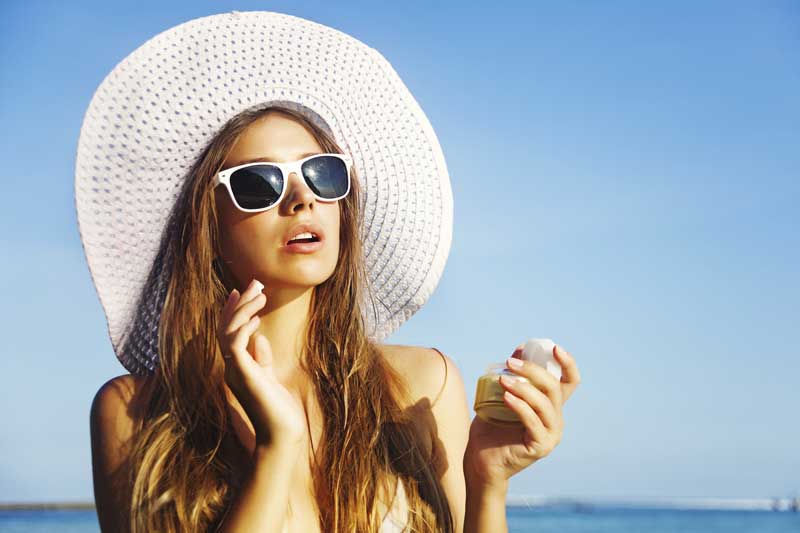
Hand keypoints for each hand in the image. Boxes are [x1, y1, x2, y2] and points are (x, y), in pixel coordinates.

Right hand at [217, 278, 305, 451]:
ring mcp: (234, 372)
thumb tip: (259, 338)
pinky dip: (243, 328)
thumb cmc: (279, 411)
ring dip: (243, 310)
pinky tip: (256, 317)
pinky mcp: (243, 375)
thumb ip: (262, 359)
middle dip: (239, 303)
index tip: (241, 291)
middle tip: (254, 283)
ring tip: (260, 294)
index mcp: (237, 367)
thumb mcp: (271, 379)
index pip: (229, 333)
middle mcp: (231, 368)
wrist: (282, 436)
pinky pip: (235, 345)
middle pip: (226, 327)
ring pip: (228, 332)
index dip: (233, 311)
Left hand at [464, 342, 580, 490]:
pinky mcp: (540, 446)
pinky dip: (519, 406)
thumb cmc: (491, 427)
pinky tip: (505, 397)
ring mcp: (551, 435)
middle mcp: (556, 420)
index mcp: (551, 407)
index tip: (554, 348)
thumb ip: (514, 376)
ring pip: (544, 404)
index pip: (570, 382)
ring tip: (503, 379)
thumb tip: (519, 350)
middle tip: (510, 362)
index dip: (567, 364)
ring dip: (523, 387)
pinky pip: (533, 421)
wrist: (481, 461)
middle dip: (533, 370)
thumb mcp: (503, 395)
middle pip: (554, 388)